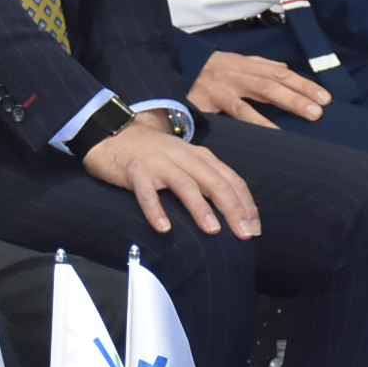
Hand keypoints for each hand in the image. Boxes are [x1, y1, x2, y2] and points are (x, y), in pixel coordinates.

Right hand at [82, 114, 260, 238]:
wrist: (113, 133)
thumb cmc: (151, 154)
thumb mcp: (183, 160)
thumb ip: (203, 179)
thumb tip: (228, 212)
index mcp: (199, 155)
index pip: (231, 179)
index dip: (246, 203)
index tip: (255, 227)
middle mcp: (183, 156)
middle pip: (215, 182)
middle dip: (233, 209)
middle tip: (244, 234)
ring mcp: (159, 163)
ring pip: (186, 184)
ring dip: (201, 208)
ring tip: (213, 230)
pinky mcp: (136, 171)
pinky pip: (147, 192)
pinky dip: (156, 210)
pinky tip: (163, 228)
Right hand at [185, 49, 329, 128]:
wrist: (169, 68)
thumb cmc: (205, 69)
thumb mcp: (232, 61)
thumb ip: (258, 66)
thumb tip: (286, 70)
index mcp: (243, 63)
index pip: (279, 73)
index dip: (303, 84)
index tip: (325, 98)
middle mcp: (234, 74)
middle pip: (270, 85)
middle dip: (296, 98)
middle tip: (318, 112)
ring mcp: (220, 90)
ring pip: (253, 101)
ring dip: (277, 111)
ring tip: (297, 124)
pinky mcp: (205, 104)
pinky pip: (232, 116)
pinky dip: (252, 125)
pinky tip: (267, 136)